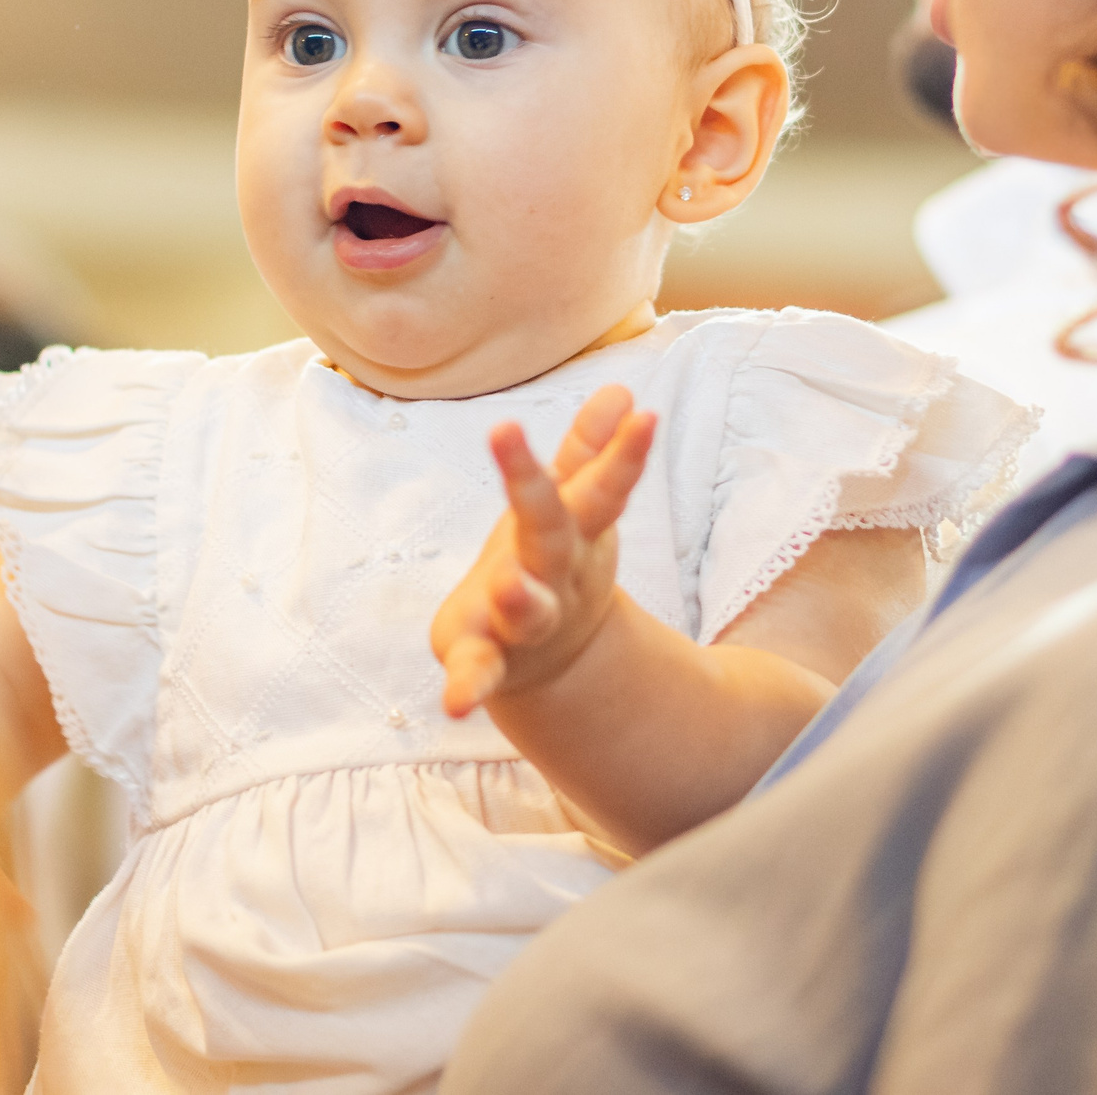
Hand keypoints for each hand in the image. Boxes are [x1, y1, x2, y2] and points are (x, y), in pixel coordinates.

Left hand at [431, 385, 657, 718]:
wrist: (556, 659)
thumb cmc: (555, 562)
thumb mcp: (573, 507)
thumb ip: (590, 451)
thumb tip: (621, 391)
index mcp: (575, 532)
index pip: (600, 486)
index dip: (622, 453)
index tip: (642, 412)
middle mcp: (556, 575)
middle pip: (551, 531)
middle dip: (532, 484)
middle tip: (504, 429)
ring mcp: (525, 621)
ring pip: (529, 609)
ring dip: (521, 597)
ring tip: (508, 583)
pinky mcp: (488, 658)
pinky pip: (481, 674)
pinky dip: (469, 687)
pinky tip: (454, 705)